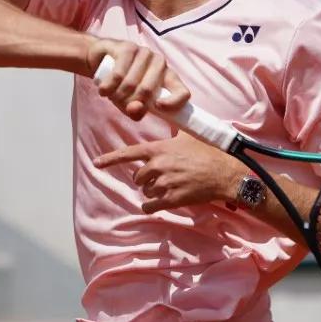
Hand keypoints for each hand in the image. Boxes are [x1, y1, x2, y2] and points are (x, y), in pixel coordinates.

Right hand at [87, 38, 189, 120]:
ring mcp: (145, 53)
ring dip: (116, 95)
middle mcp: (160, 63)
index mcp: (167, 79)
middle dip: (129, 102)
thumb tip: (136, 109)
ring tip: (110, 93)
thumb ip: (135, 111)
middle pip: (149, 91)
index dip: (174, 103)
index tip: (157, 107)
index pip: (183, 93)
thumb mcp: (128, 103)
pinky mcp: (128, 47)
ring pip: (131, 84)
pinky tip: (103, 89)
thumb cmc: (120, 84)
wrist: (99, 59)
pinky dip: (108, 86)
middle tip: (119, 102)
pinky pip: (119, 75)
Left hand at [93, 132, 245, 213]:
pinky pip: (150, 205)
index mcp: (159, 149)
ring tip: (169, 186)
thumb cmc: (207, 153)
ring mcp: (164, 183)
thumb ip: (171, 131)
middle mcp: (158, 166)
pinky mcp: (172, 199)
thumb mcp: (187, 136)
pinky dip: (150, 206)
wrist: (224, 173)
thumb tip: (167, 115)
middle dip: (145, 179)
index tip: (96, 163)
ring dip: (153, 192)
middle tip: (161, 177)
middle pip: (137, 177)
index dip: (110, 159)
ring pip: (145, 191)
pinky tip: (156, 204)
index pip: (128, 153)